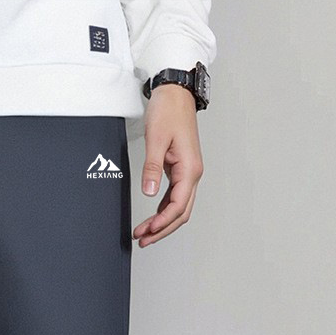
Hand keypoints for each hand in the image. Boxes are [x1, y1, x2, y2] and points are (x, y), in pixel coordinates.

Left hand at [132, 84, 204, 247]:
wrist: (175, 94)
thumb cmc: (169, 111)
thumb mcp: (157, 140)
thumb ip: (152, 168)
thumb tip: (148, 192)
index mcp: (190, 169)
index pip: (178, 206)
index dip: (162, 223)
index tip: (148, 232)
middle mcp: (192, 173)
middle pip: (181, 213)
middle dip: (162, 230)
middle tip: (143, 240)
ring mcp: (187, 173)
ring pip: (178, 208)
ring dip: (162, 223)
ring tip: (144, 234)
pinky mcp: (180, 169)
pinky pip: (174, 197)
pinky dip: (163, 211)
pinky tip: (152, 218)